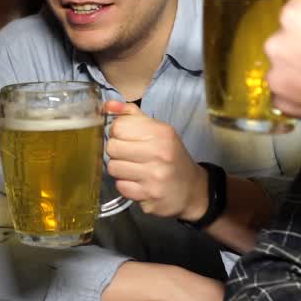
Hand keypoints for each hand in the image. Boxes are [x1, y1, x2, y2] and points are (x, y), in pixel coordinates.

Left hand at [104, 101, 207, 220]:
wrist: (192, 189)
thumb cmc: (170, 156)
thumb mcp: (158, 131)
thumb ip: (132, 116)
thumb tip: (108, 105)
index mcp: (161, 132)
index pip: (118, 126)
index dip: (117, 133)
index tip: (126, 138)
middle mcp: (159, 152)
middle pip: (112, 147)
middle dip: (117, 152)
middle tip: (129, 156)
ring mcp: (155, 176)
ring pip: (113, 168)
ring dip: (120, 170)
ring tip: (133, 170)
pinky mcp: (149, 195)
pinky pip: (121, 187)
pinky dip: (126, 186)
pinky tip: (138, 183)